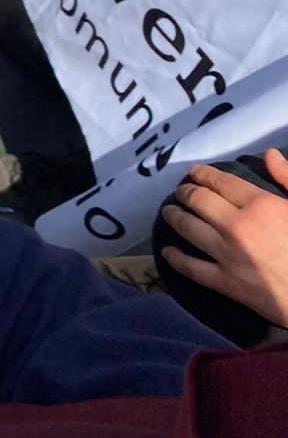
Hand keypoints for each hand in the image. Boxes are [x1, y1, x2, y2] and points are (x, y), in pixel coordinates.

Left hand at [161, 149, 287, 327]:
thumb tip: (269, 155)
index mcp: (261, 205)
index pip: (222, 182)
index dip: (203, 174)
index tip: (194, 172)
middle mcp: (238, 226)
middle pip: (198, 201)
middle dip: (185, 192)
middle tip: (180, 191)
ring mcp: (228, 254)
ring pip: (187, 228)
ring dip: (174, 216)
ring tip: (169, 212)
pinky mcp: (226, 282)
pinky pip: (191, 267)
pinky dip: (175, 258)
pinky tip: (167, 252)